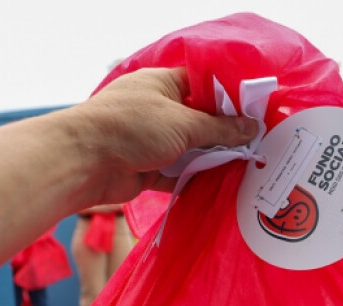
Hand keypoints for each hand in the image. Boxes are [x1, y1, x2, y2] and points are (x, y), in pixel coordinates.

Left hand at [68, 67, 259, 205]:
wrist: (84, 163)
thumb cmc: (132, 127)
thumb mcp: (184, 123)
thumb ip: (221, 128)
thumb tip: (252, 127)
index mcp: (163, 84)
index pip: (202, 84)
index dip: (229, 96)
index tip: (256, 110)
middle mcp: (158, 109)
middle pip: (200, 120)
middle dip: (226, 132)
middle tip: (259, 142)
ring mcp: (153, 140)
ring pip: (192, 149)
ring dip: (213, 158)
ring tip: (247, 165)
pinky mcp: (149, 168)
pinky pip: (180, 173)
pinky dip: (197, 178)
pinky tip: (223, 184)